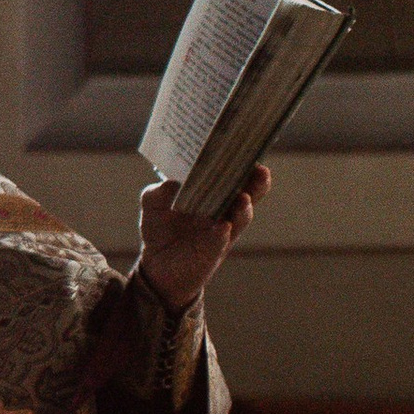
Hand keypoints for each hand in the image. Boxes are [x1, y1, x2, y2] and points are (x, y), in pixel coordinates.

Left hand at [137, 162, 268, 309]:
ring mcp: (222, 230)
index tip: (246, 148)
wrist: (156, 265)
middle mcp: (223, 209)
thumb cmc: (160, 227)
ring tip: (243, 197)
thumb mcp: (153, 203)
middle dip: (257, 182)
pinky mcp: (214, 251)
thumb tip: (173, 182)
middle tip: (260, 169)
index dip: (242, 162)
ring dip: (244, 207)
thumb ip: (159, 190)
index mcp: (212, 192)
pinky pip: (222, 240)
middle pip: (249, 192)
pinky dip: (223, 232)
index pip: (232, 174)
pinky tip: (223, 226)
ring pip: (241, 216)